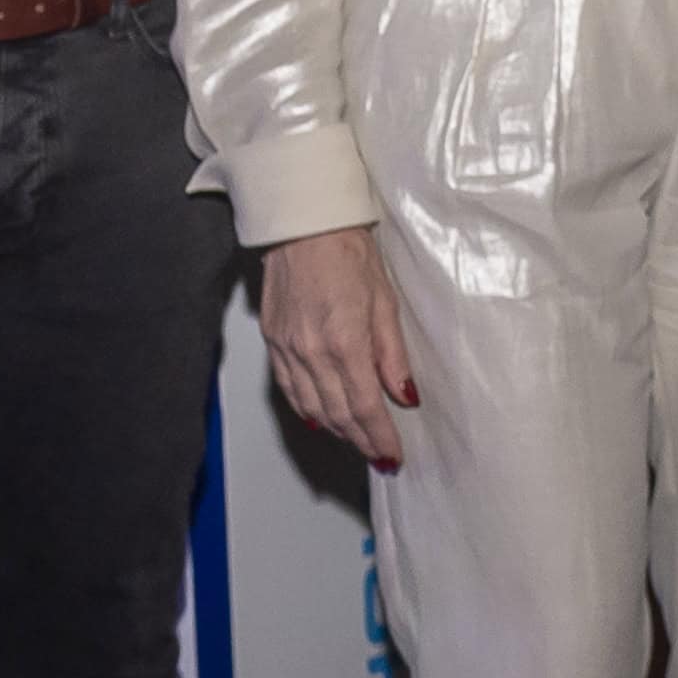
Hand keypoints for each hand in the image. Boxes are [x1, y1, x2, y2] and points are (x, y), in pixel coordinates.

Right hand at [261, 225, 417, 468]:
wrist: (303, 224)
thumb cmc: (348, 250)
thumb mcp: (385, 300)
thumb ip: (392, 354)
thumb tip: (404, 395)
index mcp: (345, 342)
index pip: (364, 407)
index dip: (380, 437)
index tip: (392, 454)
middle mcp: (312, 352)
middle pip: (337, 414)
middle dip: (360, 440)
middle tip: (378, 454)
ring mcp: (288, 348)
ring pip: (311, 408)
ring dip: (336, 430)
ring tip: (356, 441)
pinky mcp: (273, 341)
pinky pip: (289, 389)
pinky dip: (306, 409)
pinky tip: (319, 418)